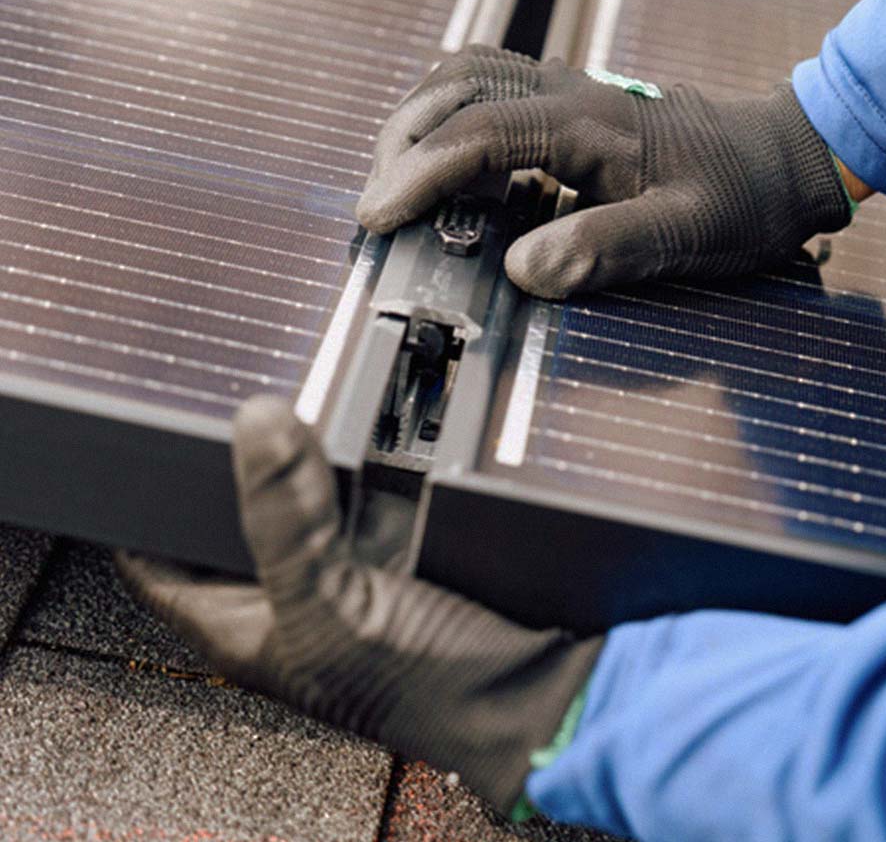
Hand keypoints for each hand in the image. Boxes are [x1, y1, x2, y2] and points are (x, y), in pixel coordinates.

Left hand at [116, 396, 600, 812]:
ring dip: (292, 470)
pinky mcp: (388, 563)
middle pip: (227, 529)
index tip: (137, 452)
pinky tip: (358, 448)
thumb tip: (257, 427)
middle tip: (226, 415)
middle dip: (222, 475)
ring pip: (293, 511)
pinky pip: (352, 506)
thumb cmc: (425, 689)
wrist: (525, 692)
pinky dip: (350, 474)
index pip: (155, 566)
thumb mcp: (331, 603)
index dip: (137, 511)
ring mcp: (337, 583)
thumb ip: (285, 519)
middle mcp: (284, 607)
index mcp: (243, 632)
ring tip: (287, 417)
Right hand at [356, 45, 852, 298]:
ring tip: (399, 179)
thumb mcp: (683, 235)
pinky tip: (451, 165)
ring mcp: (568, 90)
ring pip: (468, 75)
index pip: (479, 133)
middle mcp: (569, 93)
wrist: (781, 159)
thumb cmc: (740, 199)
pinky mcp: (570, 104)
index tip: (378, 216)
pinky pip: (491, 88)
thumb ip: (603, 249)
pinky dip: (451, 118)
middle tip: (379, 203)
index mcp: (589, 125)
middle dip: (403, 141)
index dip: (419, 173)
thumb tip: (521, 271)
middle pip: (457, 87)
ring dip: (421, 120)